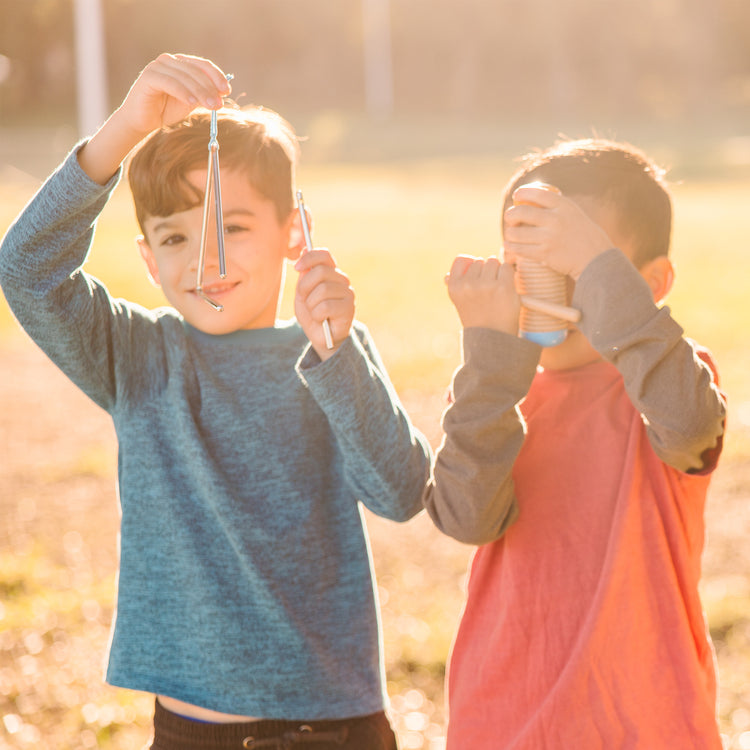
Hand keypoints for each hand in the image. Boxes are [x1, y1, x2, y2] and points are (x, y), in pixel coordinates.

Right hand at [115, 53, 230, 137]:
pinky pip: (170, 83)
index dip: (217, 76)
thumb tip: (223, 92)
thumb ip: (204, 94)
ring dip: (200, 91)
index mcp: (181, 64)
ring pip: (184, 77)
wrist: (142, 120)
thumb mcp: (191, 101)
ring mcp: (158, 66)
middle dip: (210, 88)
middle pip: (195, 71)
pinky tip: (192, 102)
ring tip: (212, 106)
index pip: (203, 65)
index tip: (227, 90)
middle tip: (220, 103)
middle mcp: (169, 61)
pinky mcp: (149, 76)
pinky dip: (183, 92)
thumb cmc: (166, 109)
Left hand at [294, 249, 354, 360]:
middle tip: (305, 299)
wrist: (321, 337)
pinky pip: (326, 306)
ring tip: (315, 312)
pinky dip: (317, 315)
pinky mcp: (349, 308)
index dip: (309, 258)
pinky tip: (322, 319)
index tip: (296, 268)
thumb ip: (304, 273)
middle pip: (320, 271)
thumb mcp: (303, 292)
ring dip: (311, 304)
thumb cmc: (312, 313)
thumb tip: (305, 249)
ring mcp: (348, 293)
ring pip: (322, 290)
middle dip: (305, 287)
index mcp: (331, 272)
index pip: (324, 255)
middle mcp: (342, 280)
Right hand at [445, 255, 519, 333]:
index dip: (471, 265)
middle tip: (489, 290)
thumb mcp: (460, 303)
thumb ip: (455, 287)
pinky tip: (506, 289)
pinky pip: (507, 268)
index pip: (461, 259)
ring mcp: (485, 285)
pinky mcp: (503, 287)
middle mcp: (467, 285)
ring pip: (493, 261)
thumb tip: (447, 276)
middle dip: (486, 271)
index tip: (476, 276)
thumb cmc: (478, 318)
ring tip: (497, 289)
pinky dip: (509, 276)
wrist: (493, 338)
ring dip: (498, 272)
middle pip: (480, 261)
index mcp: (454, 287)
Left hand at [503, 185, 612, 279]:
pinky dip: (511, 248)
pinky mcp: (545, 254)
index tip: (516, 195)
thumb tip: (532, 200)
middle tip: (509, 218)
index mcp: (564, 206)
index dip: (523, 192)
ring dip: (509, 234)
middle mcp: (556, 219)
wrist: (596, 259)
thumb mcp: (573, 213)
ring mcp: (550, 237)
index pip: (537, 193)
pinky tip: (510, 246)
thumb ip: (556, 207)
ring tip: (509, 235)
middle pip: (521, 212)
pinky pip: (520, 249)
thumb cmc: (584, 235)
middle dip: (510, 215)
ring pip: (516, 233)